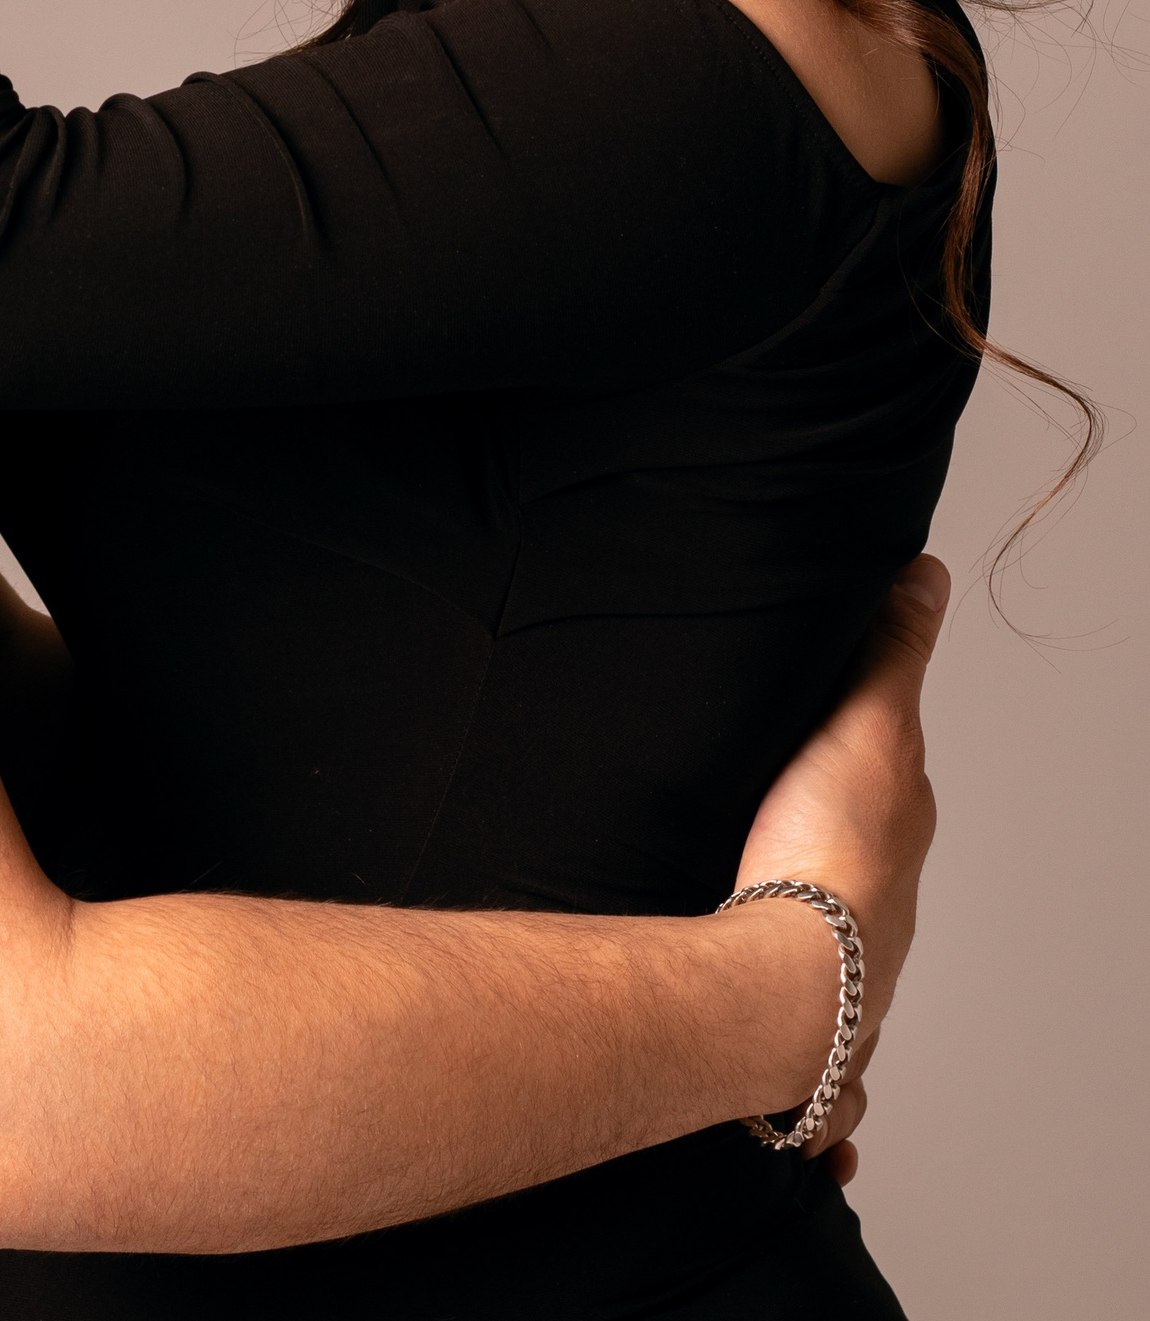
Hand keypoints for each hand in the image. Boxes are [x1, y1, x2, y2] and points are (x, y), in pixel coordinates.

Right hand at [730, 552, 948, 1178]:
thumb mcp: (864, 723)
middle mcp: (884, 928)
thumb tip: (926, 573)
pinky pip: (818, 1098)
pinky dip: (820, 1117)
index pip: (894, 796)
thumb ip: (889, 650)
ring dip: (823, 991)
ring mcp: (849, 998)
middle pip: (868, 895)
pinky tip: (809, 1131)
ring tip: (778, 976)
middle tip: (788, 858)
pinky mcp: (804, 1064)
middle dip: (840, 885)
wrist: (789, 979)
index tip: (837, 755)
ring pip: (845, 993)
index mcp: (896, 847)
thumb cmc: (823, 857)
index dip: (867, 770)